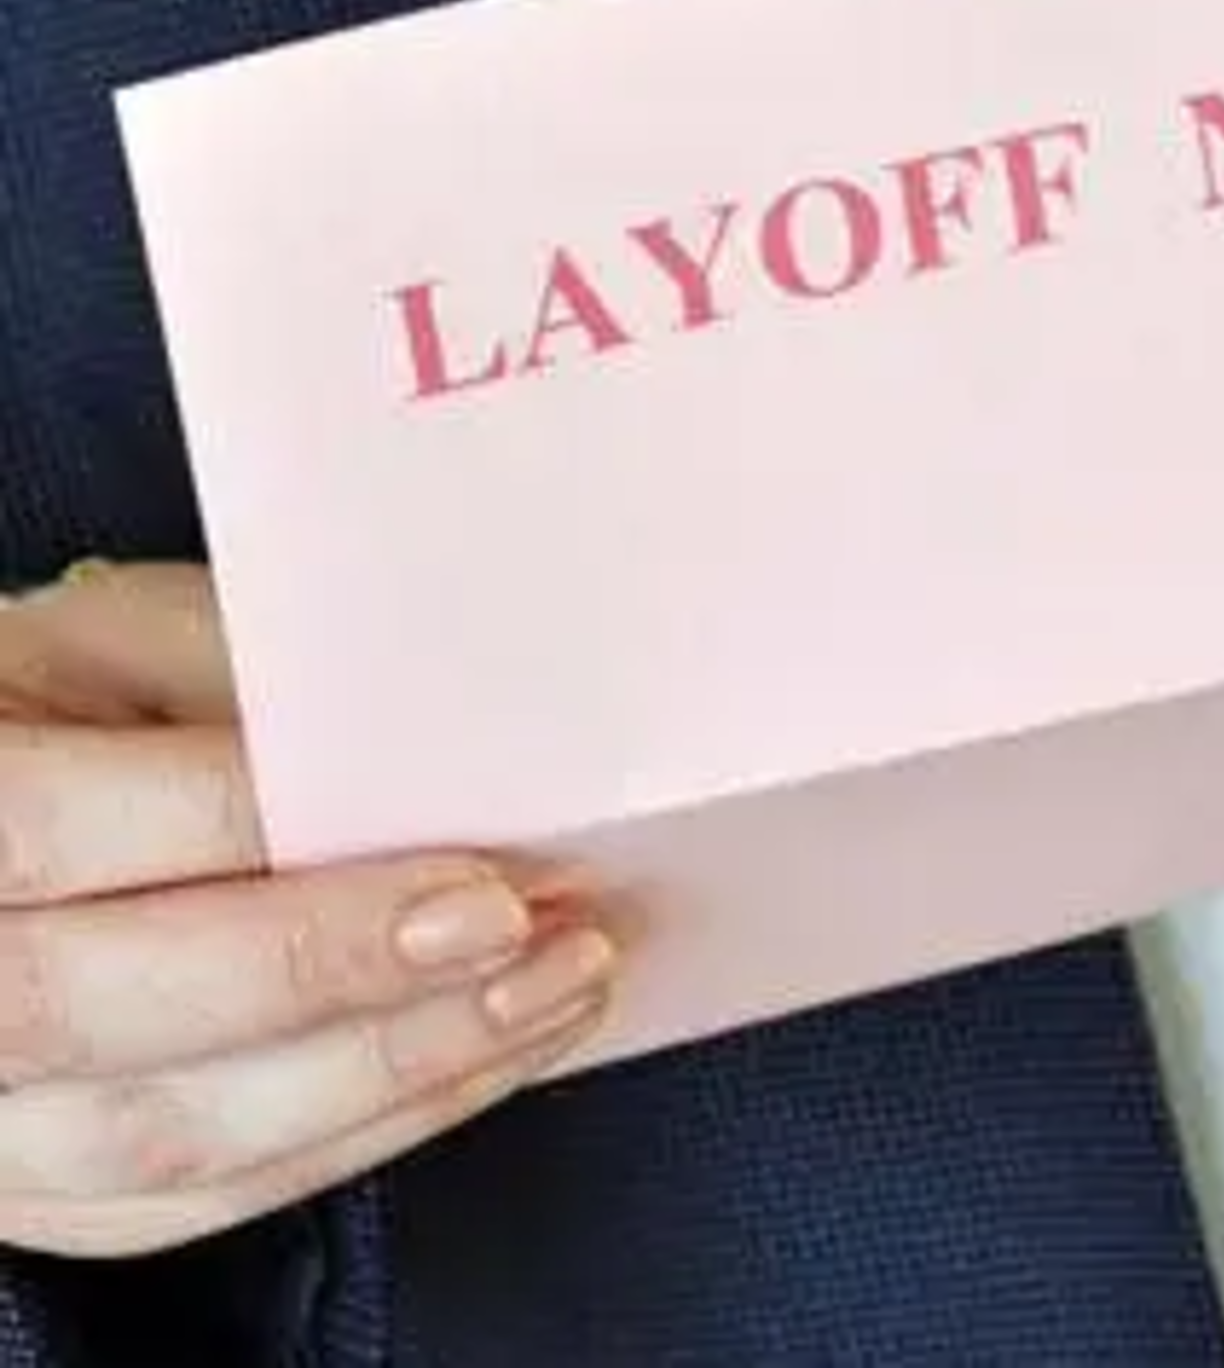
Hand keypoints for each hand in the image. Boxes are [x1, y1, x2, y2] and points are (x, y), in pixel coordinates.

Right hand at [0, 562, 613, 1257]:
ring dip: (394, 1072)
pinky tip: (479, 1064)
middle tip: (533, 928)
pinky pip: (196, 1200)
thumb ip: (253, 685)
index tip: (455, 852)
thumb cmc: (68, 703)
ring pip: (172, 1134)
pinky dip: (358, 1135)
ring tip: (552, 991)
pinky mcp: (35, 1186)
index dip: (259, 848)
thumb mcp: (135, 644)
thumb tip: (442, 734)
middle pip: (121, 1009)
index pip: (72, 838)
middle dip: (352, 978)